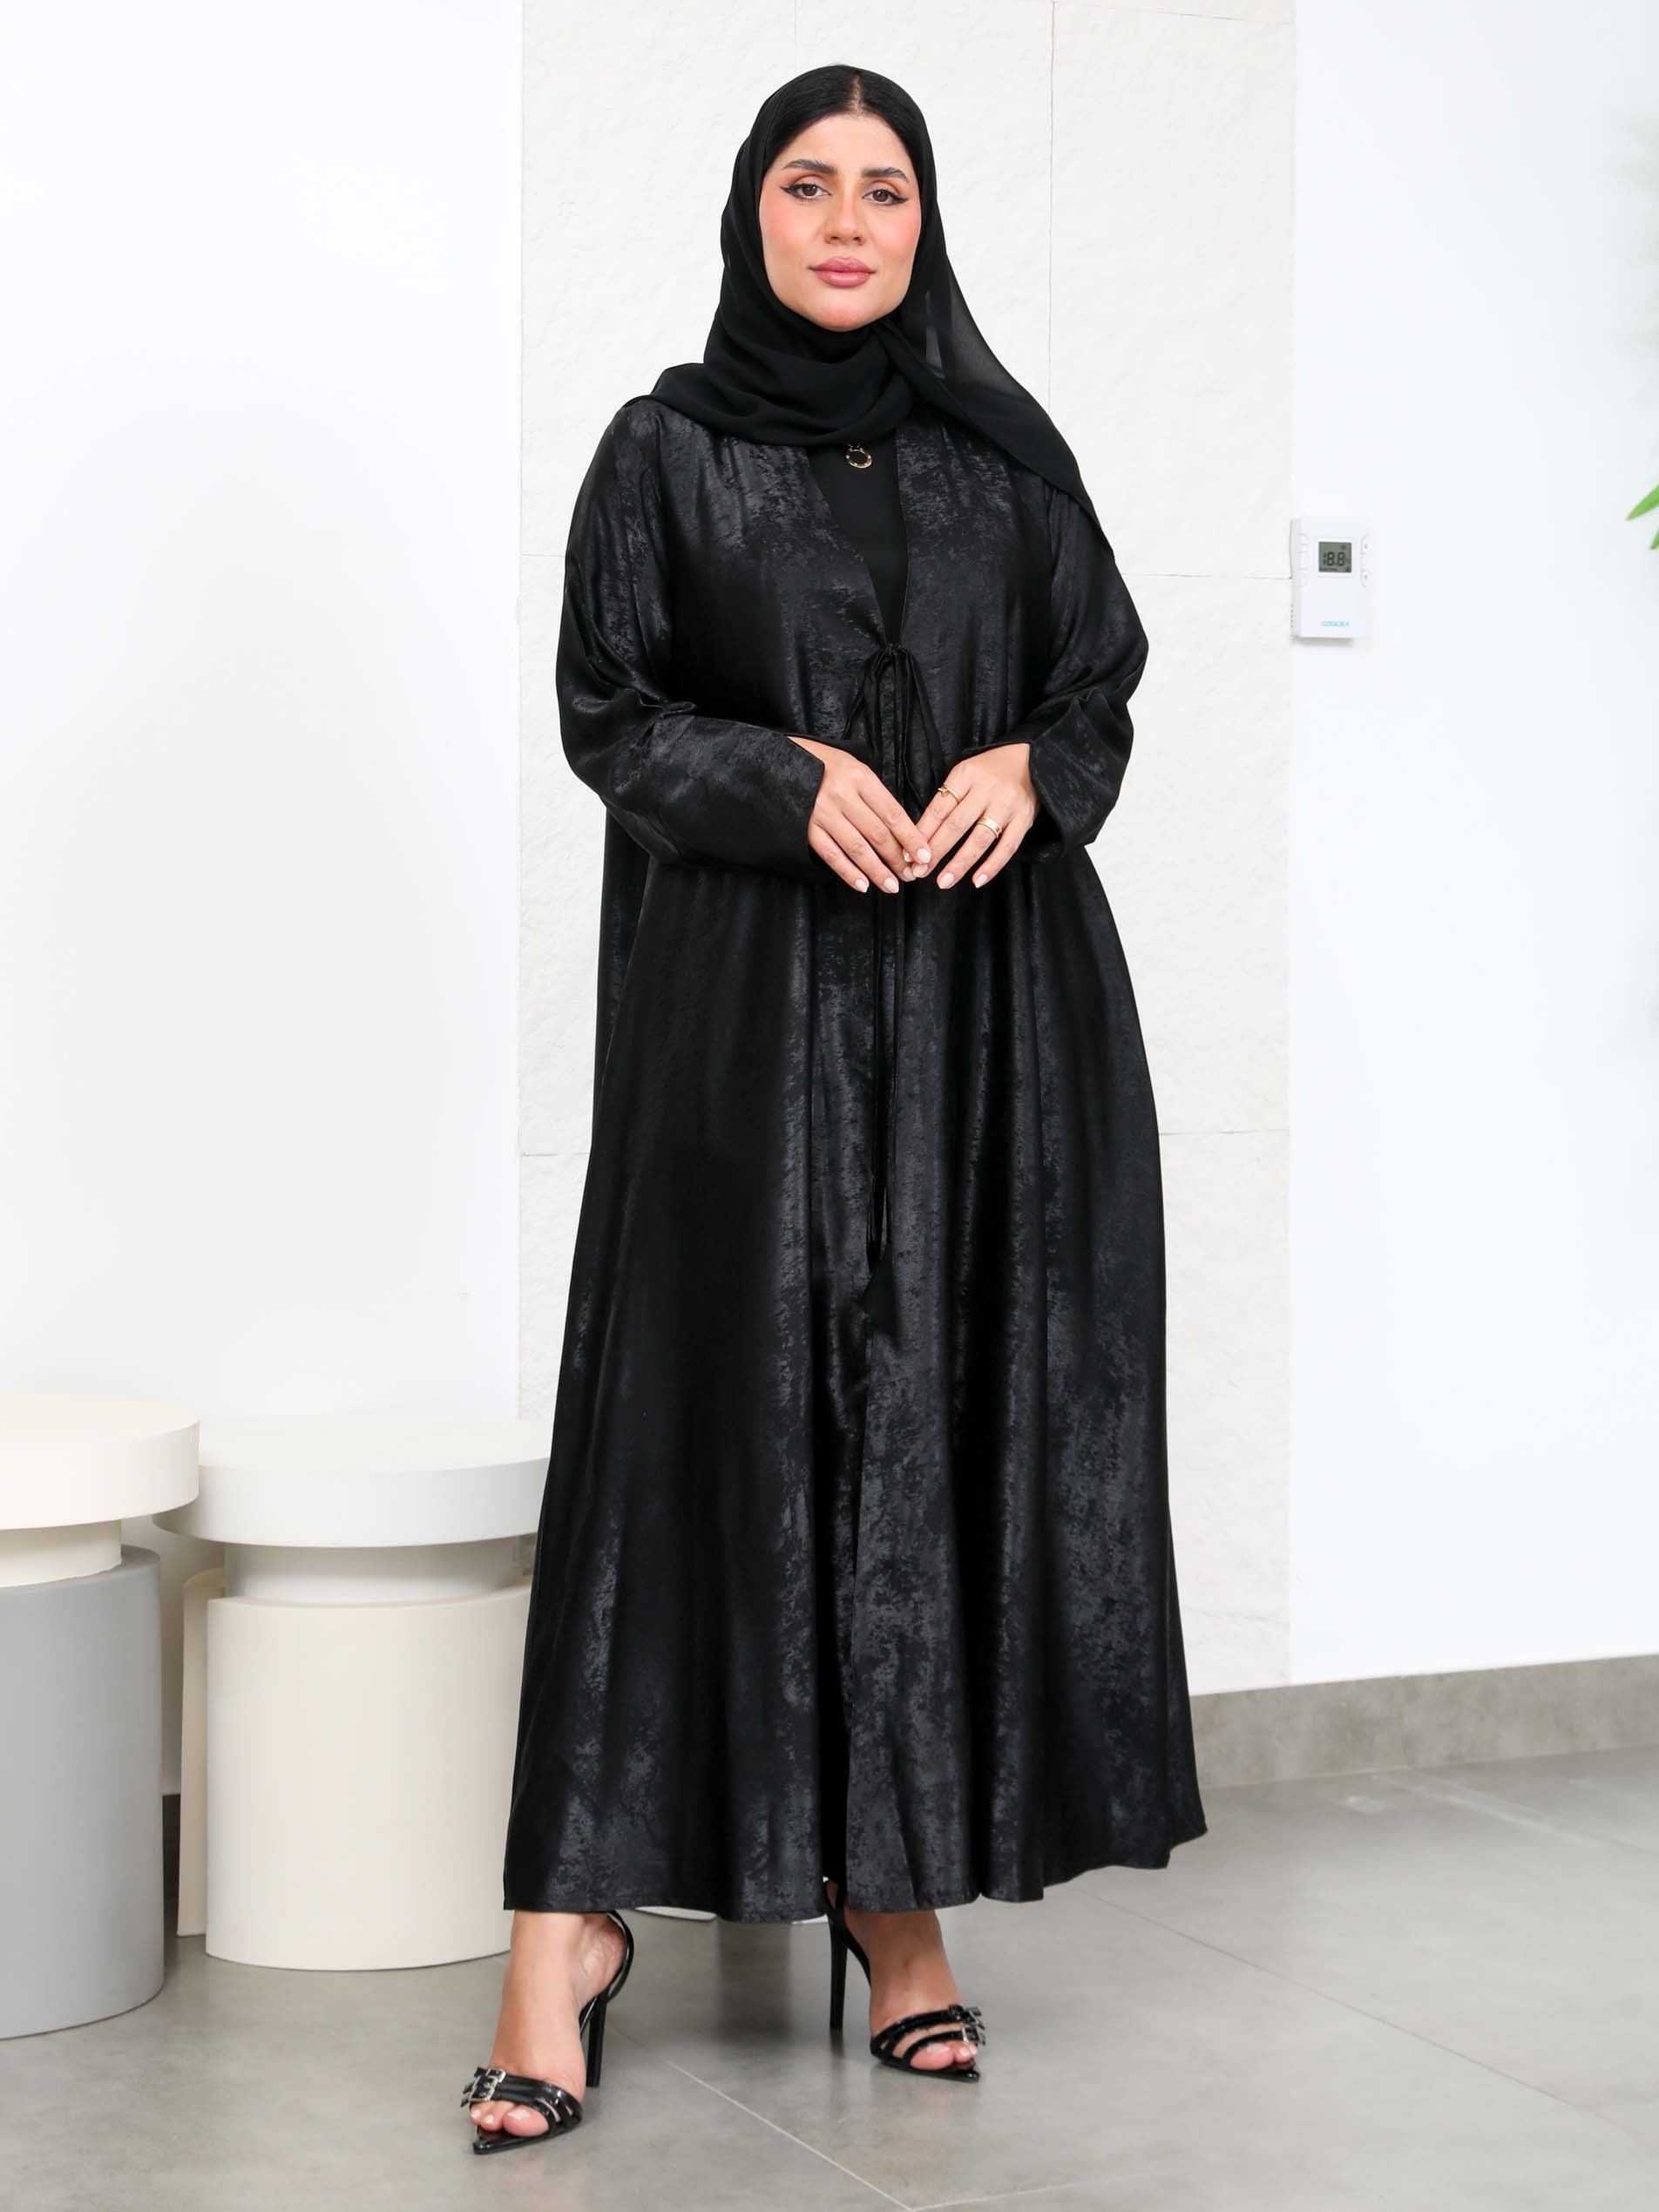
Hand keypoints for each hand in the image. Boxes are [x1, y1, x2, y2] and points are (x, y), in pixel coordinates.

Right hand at [790, 736, 927, 894]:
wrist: (782, 762)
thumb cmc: (827, 766)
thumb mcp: (856, 769)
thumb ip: (876, 796)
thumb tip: (902, 832)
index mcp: (860, 777)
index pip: (893, 814)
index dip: (911, 838)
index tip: (924, 857)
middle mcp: (842, 795)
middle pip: (877, 833)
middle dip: (898, 858)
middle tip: (911, 875)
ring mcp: (823, 813)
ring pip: (857, 848)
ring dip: (877, 871)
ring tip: (892, 886)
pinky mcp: (807, 828)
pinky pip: (831, 855)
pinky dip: (848, 872)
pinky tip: (863, 885)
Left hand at [910, 743, 1036, 888]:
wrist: (1032, 759)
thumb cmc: (991, 771)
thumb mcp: (966, 774)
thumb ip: (948, 800)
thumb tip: (921, 836)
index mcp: (966, 775)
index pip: (939, 809)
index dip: (922, 834)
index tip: (907, 855)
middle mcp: (987, 789)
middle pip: (956, 825)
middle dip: (935, 851)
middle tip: (919, 871)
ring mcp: (1007, 804)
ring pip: (980, 839)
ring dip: (960, 863)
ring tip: (944, 881)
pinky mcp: (1025, 818)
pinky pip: (1008, 847)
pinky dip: (992, 866)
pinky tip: (977, 880)